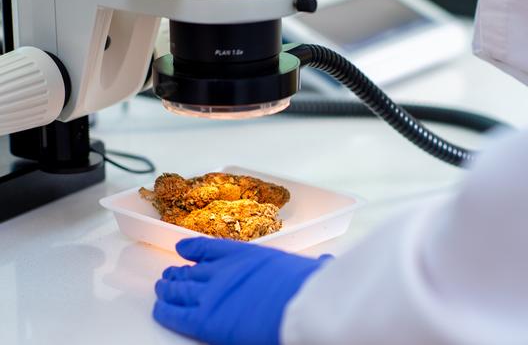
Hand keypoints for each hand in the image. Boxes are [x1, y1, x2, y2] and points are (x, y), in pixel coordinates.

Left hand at [153, 237, 331, 344]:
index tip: (183, 248)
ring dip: (167, 287)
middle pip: (191, 270)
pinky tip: (159, 308)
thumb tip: (327, 263)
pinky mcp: (204, 319)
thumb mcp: (310, 270)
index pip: (210, 248)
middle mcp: (222, 270)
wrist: (302, 305)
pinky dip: (164, 310)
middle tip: (170, 273)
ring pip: (178, 289)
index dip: (193, 248)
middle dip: (178, 271)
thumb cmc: (308, 288)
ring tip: (162, 286)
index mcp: (245, 255)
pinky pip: (175, 313)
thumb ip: (312, 267)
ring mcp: (210, 293)